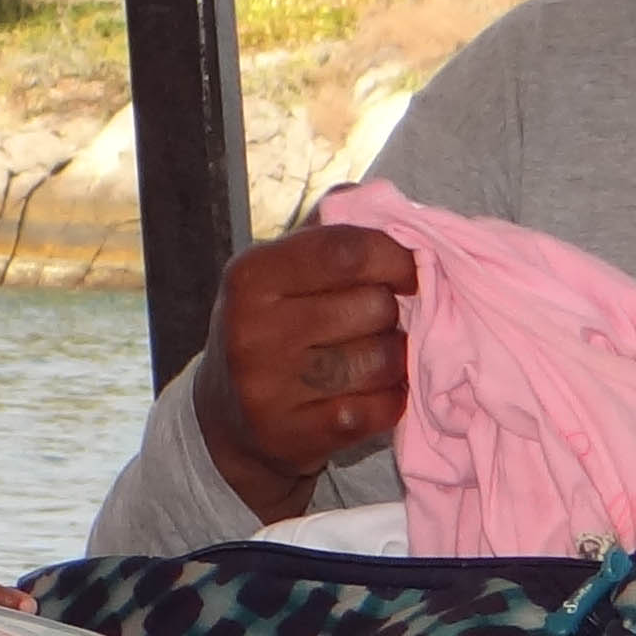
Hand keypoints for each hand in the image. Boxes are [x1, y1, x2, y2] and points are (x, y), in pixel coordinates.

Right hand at [192, 225, 418, 524]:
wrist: (227, 421)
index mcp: (250, 276)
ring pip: (384, 359)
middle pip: (374, 306)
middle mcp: (252, 331)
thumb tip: (381, 200)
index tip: (409, 269)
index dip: (395, 256)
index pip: (347, 250)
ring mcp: (271, 388)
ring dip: (395, 358)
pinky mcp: (297, 435)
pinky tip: (374, 392)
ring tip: (375, 358)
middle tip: (377, 322)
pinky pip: (381, 408)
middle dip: (391, 312)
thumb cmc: (270, 328)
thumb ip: (328, 230)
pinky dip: (392, 398)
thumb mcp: (278, 270)